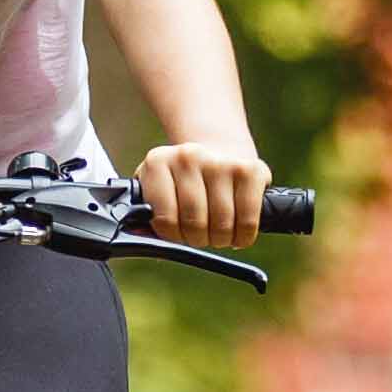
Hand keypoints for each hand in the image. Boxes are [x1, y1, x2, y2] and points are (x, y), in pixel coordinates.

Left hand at [137, 139, 269, 246]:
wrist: (219, 150)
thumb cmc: (184, 183)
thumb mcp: (157, 191)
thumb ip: (145, 216)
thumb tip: (139, 240)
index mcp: (158, 162)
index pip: (164, 219)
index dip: (173, 237)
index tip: (178, 234)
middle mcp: (188, 156)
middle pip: (194, 224)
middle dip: (198, 239)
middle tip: (200, 234)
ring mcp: (221, 161)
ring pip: (222, 225)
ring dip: (221, 239)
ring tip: (218, 231)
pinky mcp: (251, 170)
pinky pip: (248, 221)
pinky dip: (244, 236)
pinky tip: (238, 231)